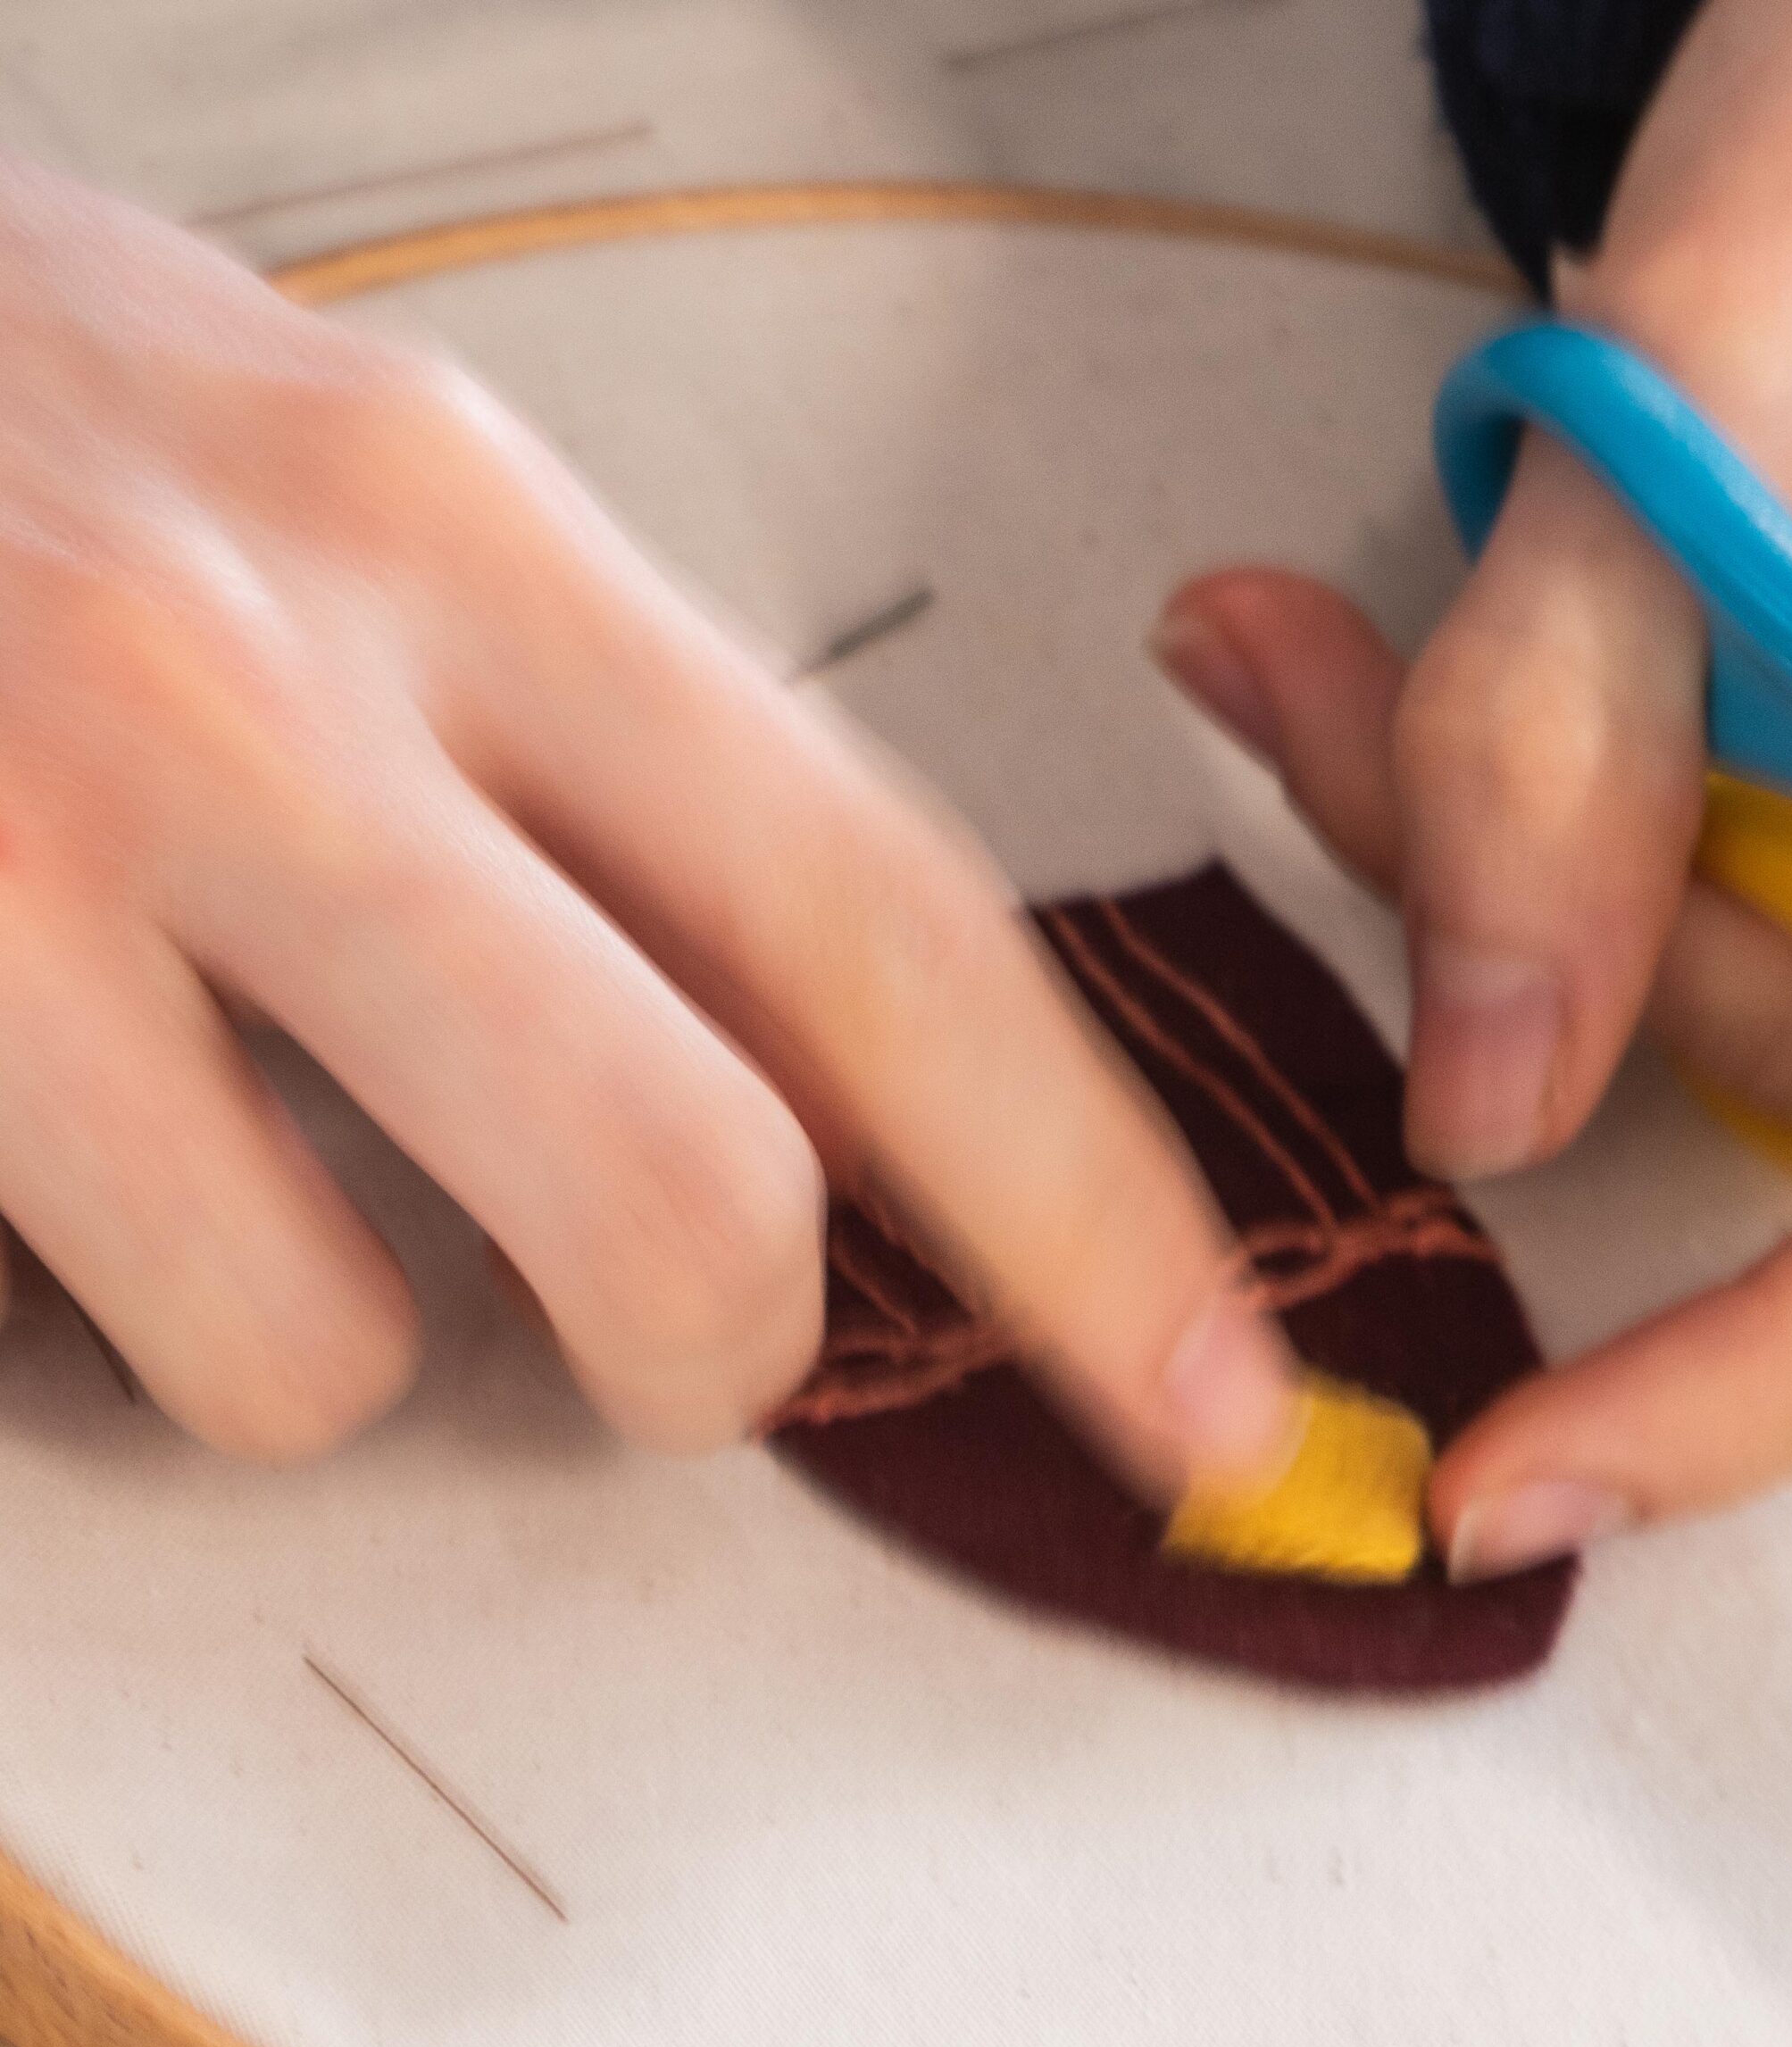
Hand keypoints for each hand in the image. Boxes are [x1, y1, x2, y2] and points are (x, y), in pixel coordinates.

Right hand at [0, 158, 1296, 1482]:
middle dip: (716, 1347)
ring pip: (335, 1346)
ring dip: (335, 1331)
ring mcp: (19, 842)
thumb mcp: (379, 529)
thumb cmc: (40, 448)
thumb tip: (848, 1106)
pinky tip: (78, 1149)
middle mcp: (265, 677)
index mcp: (465, 540)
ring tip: (232, 1162)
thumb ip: (622, 802)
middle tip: (674, 1339)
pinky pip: (92, 1353)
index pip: (884, 921)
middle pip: (685, 1189)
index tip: (1202, 1382)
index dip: (1085, 1198)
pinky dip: (127, 1313)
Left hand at [1155, 0, 1791, 1575]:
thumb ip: (1595, 698)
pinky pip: (1740, 856)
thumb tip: (1482, 1090)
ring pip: (1757, 969)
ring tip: (1329, 627)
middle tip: (1328, 708)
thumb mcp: (1775, 320)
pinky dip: (1554, 787)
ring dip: (1513, 847)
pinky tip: (1386, 645)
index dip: (1775, 1382)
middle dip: (1560, 948)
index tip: (1513, 1489)